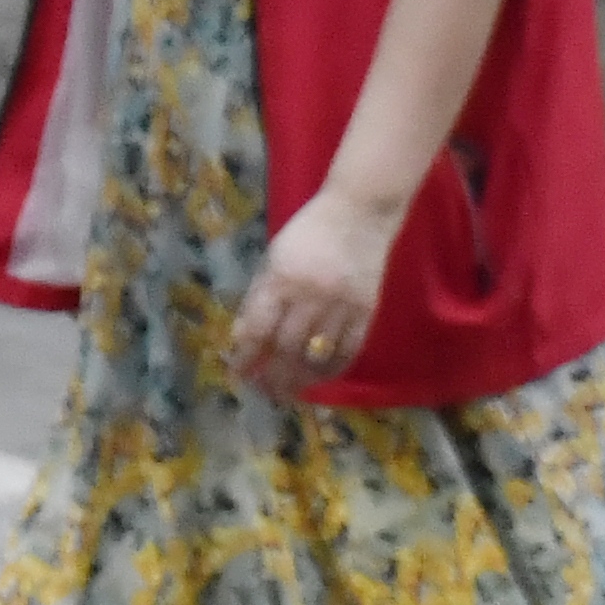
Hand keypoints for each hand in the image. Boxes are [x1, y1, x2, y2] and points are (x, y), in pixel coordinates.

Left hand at [225, 183, 403, 396]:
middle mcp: (311, 296)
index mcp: (281, 279)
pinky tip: (320, 378)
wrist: (360, 212)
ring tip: (290, 392)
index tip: (238, 375)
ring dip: (301, 380)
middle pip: (288, 349)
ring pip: (318, 357)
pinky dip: (332, 370)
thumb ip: (257, 299)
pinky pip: (348, 352)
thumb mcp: (273, 259)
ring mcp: (342, 305)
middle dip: (273, 377)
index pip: (258, 329)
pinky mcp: (366, 311)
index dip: (245, 358)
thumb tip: (241, 339)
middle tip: (265, 392)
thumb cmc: (308, 233)